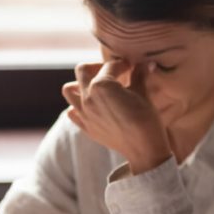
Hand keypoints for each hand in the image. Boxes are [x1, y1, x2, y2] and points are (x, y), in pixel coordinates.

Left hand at [62, 60, 170, 174]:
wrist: (143, 149)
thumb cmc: (145, 119)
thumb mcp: (143, 93)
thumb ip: (138, 75)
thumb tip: (144, 64)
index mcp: (102, 85)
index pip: (110, 66)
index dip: (123, 64)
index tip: (130, 67)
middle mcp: (87, 97)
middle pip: (82, 71)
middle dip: (97, 67)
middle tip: (111, 73)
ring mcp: (83, 113)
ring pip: (68, 90)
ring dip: (80, 85)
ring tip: (96, 87)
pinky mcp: (85, 127)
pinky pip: (71, 112)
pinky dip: (78, 106)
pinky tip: (93, 106)